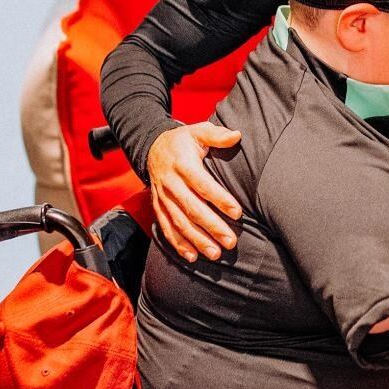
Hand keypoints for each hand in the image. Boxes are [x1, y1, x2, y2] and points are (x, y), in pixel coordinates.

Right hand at [146, 122, 242, 261]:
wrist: (151, 147)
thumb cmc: (182, 141)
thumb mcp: (198, 131)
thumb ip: (217, 134)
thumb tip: (237, 135)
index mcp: (182, 164)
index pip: (203, 185)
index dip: (220, 199)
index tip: (237, 213)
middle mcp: (170, 183)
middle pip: (192, 208)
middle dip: (212, 227)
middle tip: (230, 241)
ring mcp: (163, 197)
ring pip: (180, 222)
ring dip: (197, 240)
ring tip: (216, 254)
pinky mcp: (158, 207)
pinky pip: (166, 228)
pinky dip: (178, 244)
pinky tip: (192, 257)